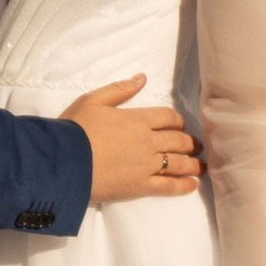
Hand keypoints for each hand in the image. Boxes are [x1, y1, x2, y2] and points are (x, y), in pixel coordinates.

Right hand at [65, 74, 204, 203]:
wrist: (64, 162)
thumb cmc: (75, 129)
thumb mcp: (94, 100)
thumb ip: (120, 89)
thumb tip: (142, 77)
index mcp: (138, 119)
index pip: (169, 117)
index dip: (178, 121)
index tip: (180, 126)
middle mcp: (148, 142)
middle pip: (178, 140)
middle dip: (190, 143)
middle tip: (197, 146)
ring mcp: (147, 166)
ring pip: (179, 163)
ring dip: (193, 164)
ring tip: (202, 166)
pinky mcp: (141, 187)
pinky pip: (169, 186)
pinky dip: (184, 185)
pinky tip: (193, 184)